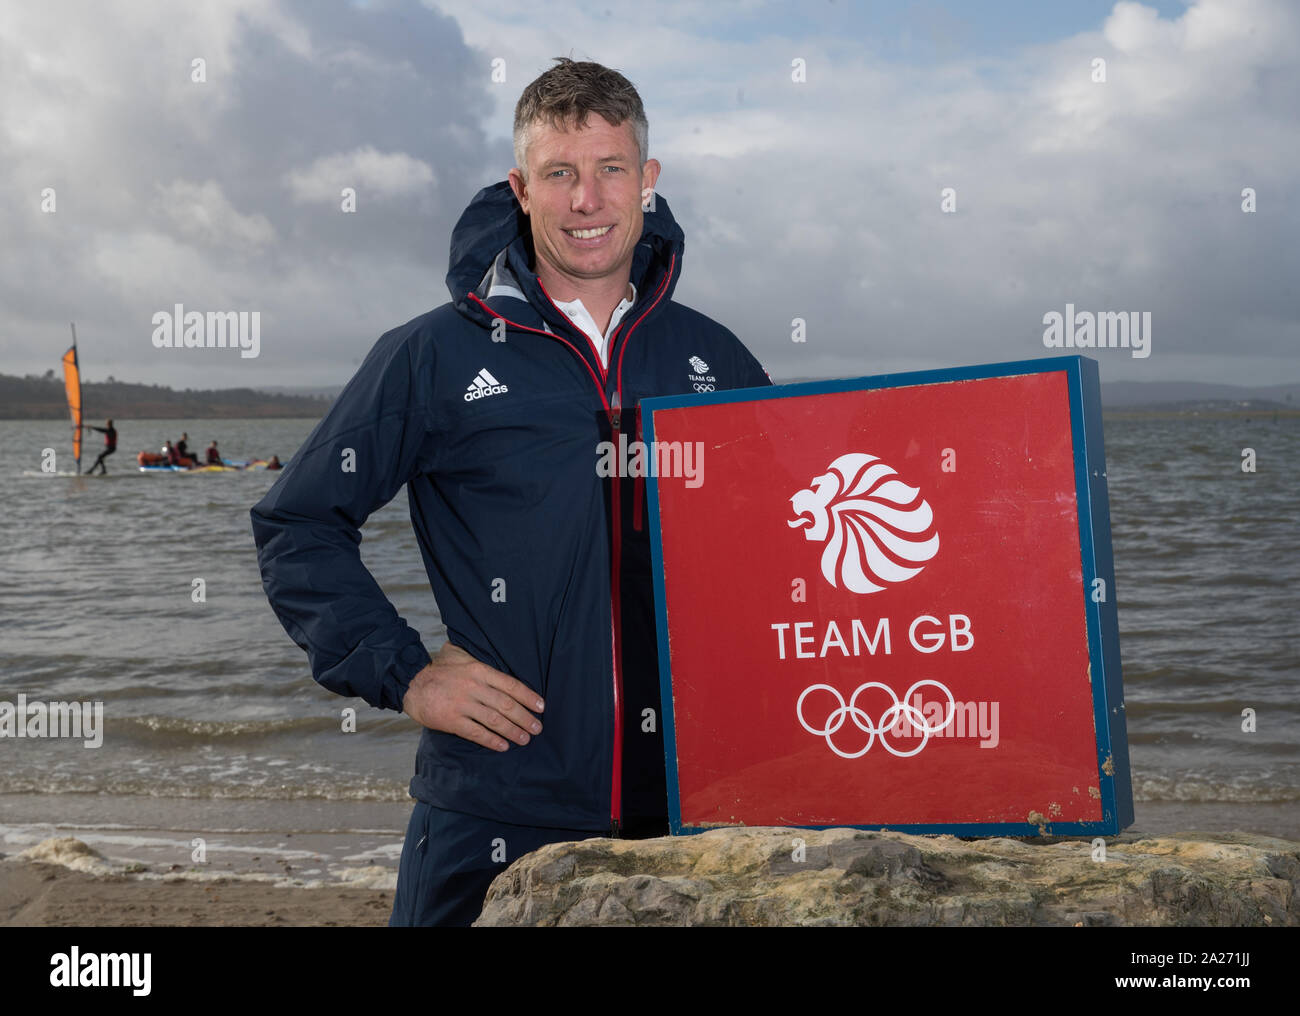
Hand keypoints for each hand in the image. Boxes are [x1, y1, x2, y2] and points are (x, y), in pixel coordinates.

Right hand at [401, 641, 543, 751]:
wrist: (411, 684)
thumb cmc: (439, 671)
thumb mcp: (459, 656)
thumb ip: (479, 659)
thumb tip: (498, 659)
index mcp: (479, 670)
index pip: (510, 684)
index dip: (528, 696)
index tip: (541, 706)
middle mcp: (473, 687)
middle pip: (506, 704)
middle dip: (525, 718)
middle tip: (537, 728)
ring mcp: (462, 704)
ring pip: (494, 720)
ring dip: (512, 731)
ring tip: (525, 739)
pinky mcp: (451, 720)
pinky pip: (476, 732)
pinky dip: (491, 740)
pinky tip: (503, 746)